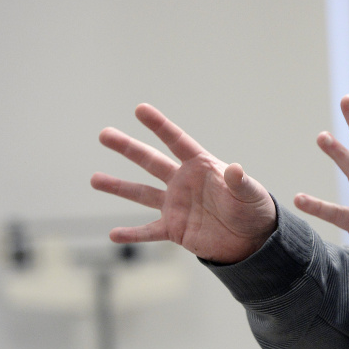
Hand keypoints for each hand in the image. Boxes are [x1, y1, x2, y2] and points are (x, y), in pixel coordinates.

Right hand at [91, 104, 276, 263]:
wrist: (253, 239)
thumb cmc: (254, 209)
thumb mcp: (250, 194)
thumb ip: (240, 182)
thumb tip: (234, 168)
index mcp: (201, 166)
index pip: (176, 141)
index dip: (159, 125)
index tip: (140, 109)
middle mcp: (183, 182)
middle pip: (150, 161)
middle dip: (128, 148)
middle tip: (104, 134)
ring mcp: (176, 205)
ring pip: (141, 193)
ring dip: (118, 187)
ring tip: (94, 179)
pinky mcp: (175, 229)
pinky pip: (148, 231)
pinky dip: (131, 234)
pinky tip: (113, 234)